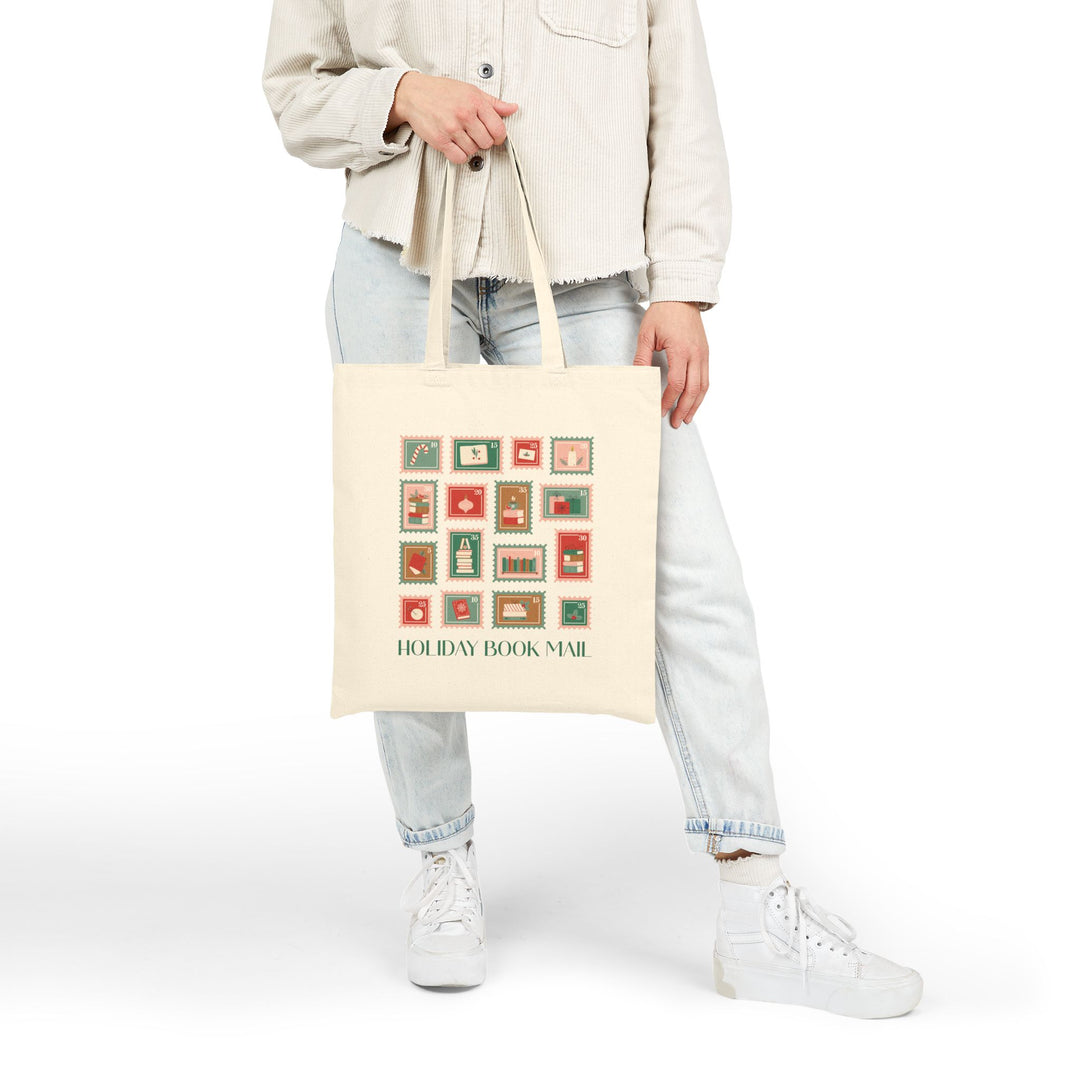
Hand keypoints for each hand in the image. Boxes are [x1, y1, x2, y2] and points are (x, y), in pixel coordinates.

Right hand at [387, 72, 518, 162]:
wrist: (414, 94)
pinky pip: (459, 158)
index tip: (494, 136)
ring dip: (469, 147)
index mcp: (475, 101)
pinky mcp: (440, 140)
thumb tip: (512, 108)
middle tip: (475, 135)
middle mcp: (465, 115)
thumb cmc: (442, 92)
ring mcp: (452, 128)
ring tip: (462, 137)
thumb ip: (493, 103)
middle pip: (487, 143)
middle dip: (483, 141)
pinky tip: (455, 145)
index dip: (499, 137)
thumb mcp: (471, 91)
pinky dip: (459, 155)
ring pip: (473, 151)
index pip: (498, 129)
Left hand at [633, 302, 709, 426]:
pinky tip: (694, 401)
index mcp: (680, 350)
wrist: (681, 295)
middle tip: (676, 422)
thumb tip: (637, 378)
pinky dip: (700, 392)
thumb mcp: (647, 334)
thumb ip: (643, 357)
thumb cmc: (662, 313)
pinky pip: (706, 377)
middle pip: (693, 390)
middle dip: (684, 408)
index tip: (660, 410)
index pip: (676, 383)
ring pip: (703, 386)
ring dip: (695, 404)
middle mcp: (696, 354)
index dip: (669, 400)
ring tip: (686, 418)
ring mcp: (703, 354)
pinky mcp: (705, 353)